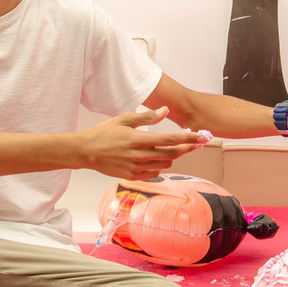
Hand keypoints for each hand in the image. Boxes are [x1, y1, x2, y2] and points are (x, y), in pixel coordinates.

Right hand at [81, 107, 203, 179]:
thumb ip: (147, 117)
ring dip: (173, 156)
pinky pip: (154, 172)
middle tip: (196, 143)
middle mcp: (140, 155)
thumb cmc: (104, 133)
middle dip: (187, 148)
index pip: (170, 139)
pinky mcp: (132, 175)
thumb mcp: (124, 120)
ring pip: (165, 164)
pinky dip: (160, 165)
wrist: (86, 152)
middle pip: (172, 154)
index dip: (188, 138)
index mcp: (139, 139)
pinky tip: (158, 158)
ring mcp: (136, 167)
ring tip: (174, 148)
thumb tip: (165, 111)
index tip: (201, 137)